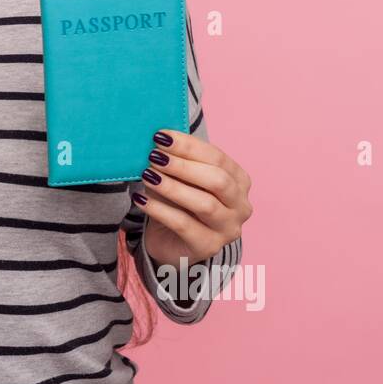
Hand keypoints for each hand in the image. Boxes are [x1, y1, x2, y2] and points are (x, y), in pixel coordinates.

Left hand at [133, 129, 251, 266]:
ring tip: (147, 175)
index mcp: (239, 181)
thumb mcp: (180, 178)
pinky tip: (141, 199)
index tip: (161, 136)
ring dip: (172, 187)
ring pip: (204, 204)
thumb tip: (159, 139)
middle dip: (183, 166)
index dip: (189, 146)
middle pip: (217, 180)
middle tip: (154, 156)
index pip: (217, 158)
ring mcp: (228, 229)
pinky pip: (183, 225)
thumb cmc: (179, 204)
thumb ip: (177, 160)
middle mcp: (241, 206)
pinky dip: (160, 209)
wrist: (172, 242)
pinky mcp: (208, 247)